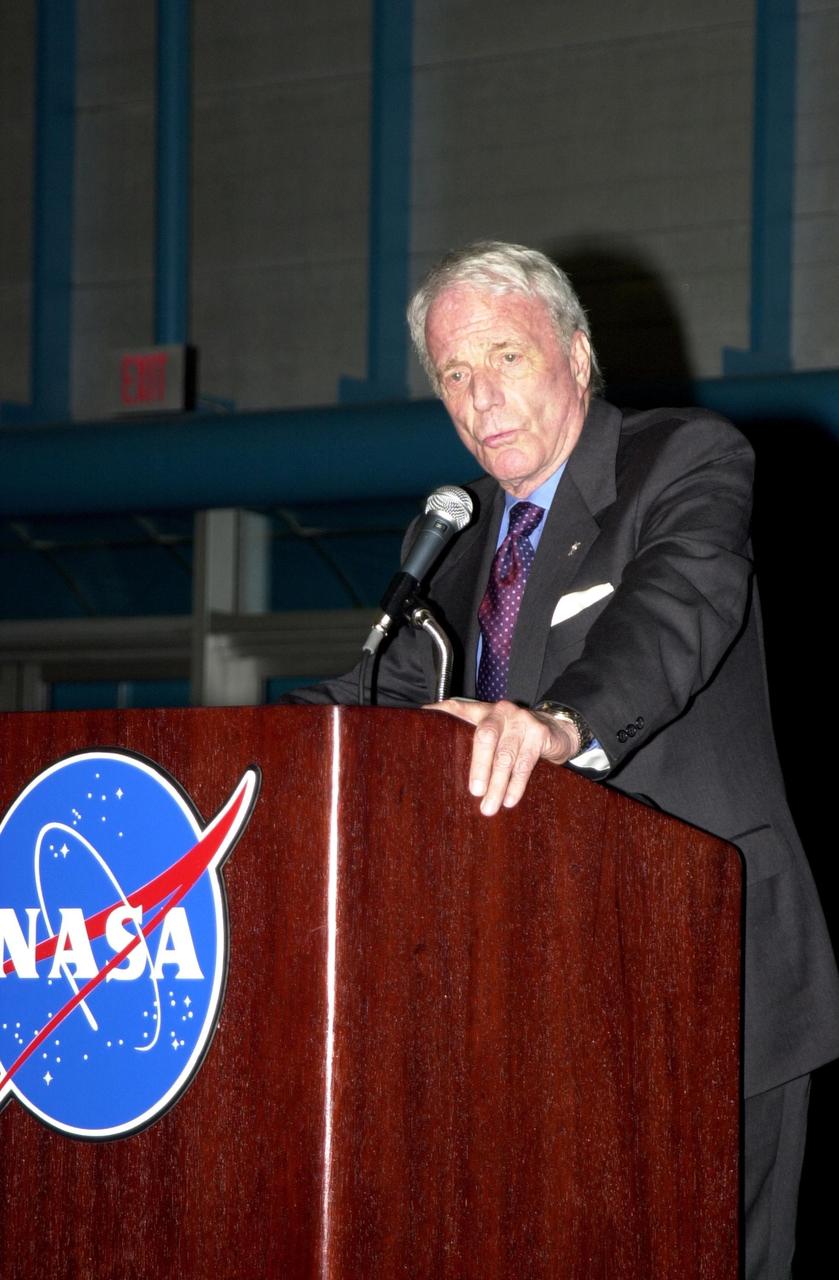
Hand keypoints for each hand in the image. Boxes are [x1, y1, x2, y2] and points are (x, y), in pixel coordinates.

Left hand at [424, 698, 578, 815]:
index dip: (441, 714)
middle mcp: (501, 712)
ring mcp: (522, 721)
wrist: (556, 729)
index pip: (458, 710)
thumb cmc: (514, 736)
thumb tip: (433, 744)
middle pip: (485, 737)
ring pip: (506, 756)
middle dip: (478, 766)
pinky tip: (509, 801)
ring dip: (498, 785)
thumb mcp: (492, 732)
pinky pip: (525, 763)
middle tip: (474, 792)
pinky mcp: (540, 733)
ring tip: (489, 808)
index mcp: (483, 712)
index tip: (424, 721)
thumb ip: (467, 735)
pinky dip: (517, 785)